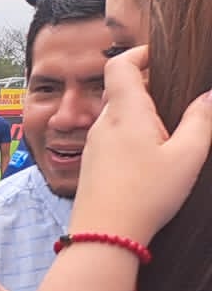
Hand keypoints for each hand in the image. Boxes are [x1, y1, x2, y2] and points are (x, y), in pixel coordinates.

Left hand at [70, 47, 211, 241]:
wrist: (103, 236)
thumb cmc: (146, 195)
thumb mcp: (187, 156)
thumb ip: (201, 120)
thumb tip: (210, 94)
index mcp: (125, 112)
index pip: (119, 65)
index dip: (139, 54)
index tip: (160, 57)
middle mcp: (103, 124)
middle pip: (119, 89)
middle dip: (146, 86)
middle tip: (175, 99)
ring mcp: (93, 145)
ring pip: (115, 115)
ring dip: (139, 114)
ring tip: (167, 132)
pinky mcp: (91, 165)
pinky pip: (110, 137)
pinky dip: (129, 135)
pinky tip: (149, 156)